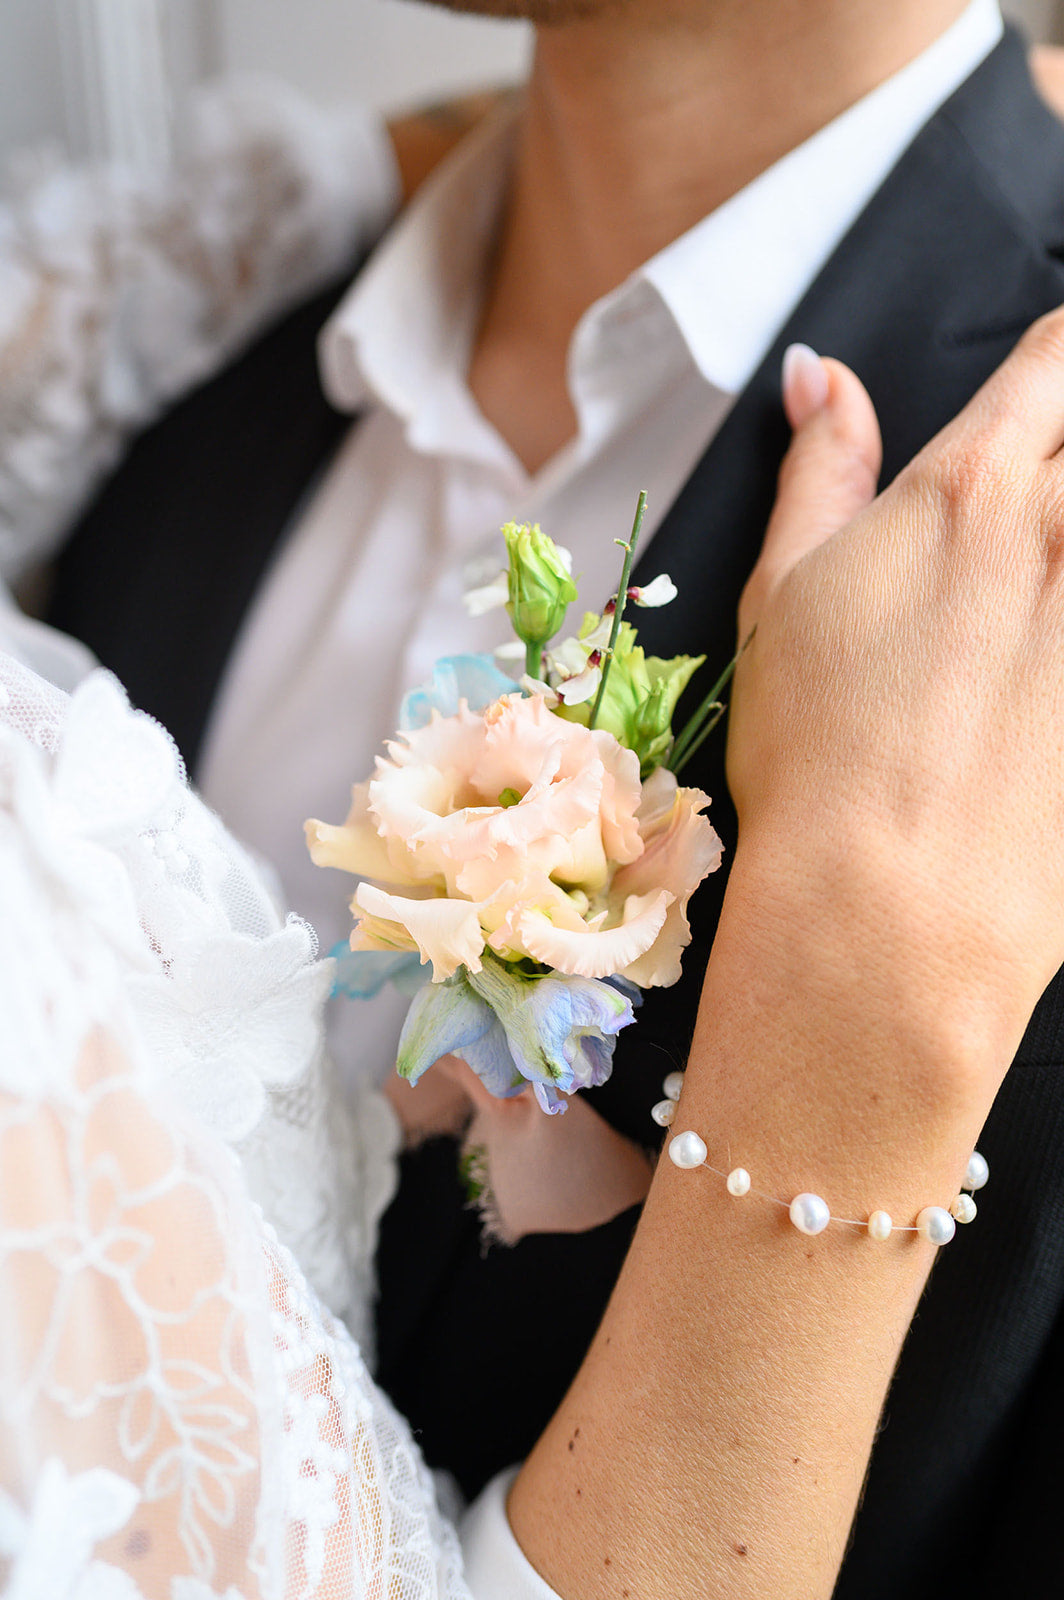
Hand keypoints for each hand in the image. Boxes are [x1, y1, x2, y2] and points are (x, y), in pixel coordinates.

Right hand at [726, 321, 1063, 1123]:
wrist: (891, 907)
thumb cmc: (821, 756)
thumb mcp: (784, 591)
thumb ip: (820, 465)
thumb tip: (820, 375)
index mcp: (976, 486)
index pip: (1057, 357)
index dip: (1052, 369)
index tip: (1039, 406)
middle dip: (1061, 463)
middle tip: (1019, 540)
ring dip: (1062, 557)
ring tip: (1019, 625)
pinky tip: (1037, 684)